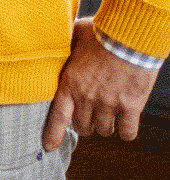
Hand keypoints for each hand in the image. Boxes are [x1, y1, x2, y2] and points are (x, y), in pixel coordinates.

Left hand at [42, 18, 158, 150]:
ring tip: (107, 116)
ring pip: (104, 131)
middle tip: (89, 116)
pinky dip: (126, 131)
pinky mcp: (131, 107)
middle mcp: (87, 97)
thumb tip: (52, 41)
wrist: (131, 37)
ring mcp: (109, 104)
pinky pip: (127, 132)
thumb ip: (64, 47)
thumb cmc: (101, 33)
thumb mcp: (73, 37)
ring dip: (105, 126)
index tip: (49, 146)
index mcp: (69, 83)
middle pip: (83, 127)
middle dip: (85, 124)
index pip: (57, 117)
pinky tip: (126, 123)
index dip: (53, 134)